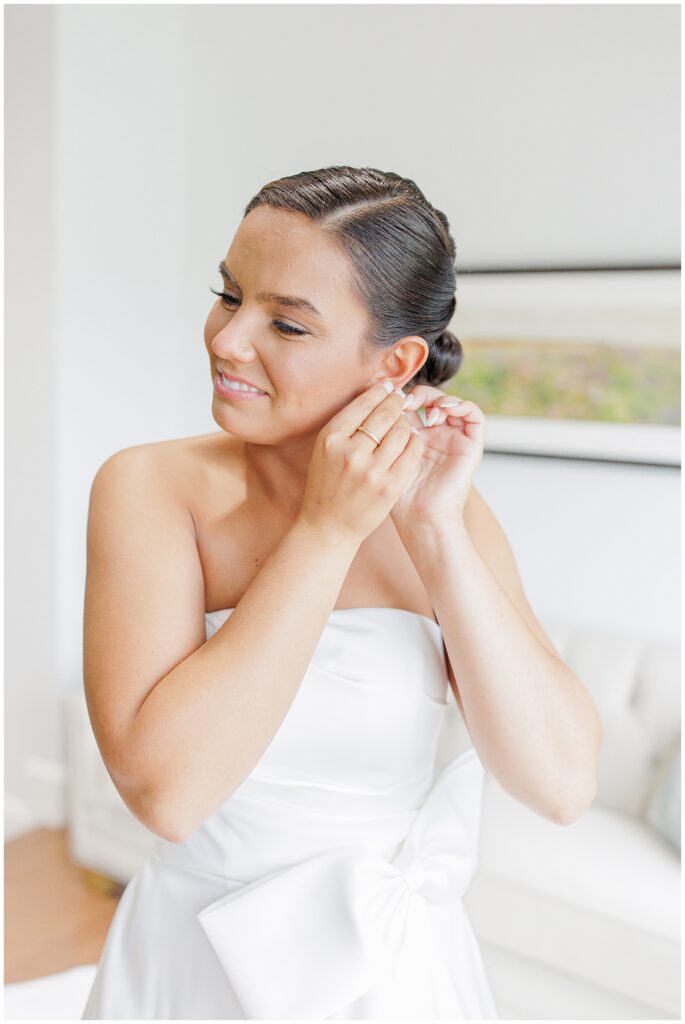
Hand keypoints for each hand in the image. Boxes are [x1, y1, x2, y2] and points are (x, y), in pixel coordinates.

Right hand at [298, 381, 423, 545]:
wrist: (328, 527)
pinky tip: (413, 440)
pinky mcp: (389, 487)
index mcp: (331, 439)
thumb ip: (345, 426)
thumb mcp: (325, 451)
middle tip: (402, 398)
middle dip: (397, 402)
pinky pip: (411, 455)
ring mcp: (371, 471)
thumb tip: (373, 394)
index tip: (388, 387)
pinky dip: (415, 443)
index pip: (362, 404)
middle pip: (385, 414)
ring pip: (402, 432)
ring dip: (407, 423)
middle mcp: (350, 452)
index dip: (379, 392)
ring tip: (406, 422)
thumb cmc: (327, 485)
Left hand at [390, 384, 484, 532]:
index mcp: (415, 437)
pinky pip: (475, 416)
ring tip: (426, 410)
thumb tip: (379, 402)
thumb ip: (386, 432)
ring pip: (453, 403)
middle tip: (406, 401)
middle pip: (432, 400)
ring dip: (440, 398)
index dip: (404, 397)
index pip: (412, 404)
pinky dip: (462, 405)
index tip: (389, 401)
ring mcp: (454, 440)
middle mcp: (436, 436)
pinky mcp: (471, 446)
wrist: (420, 519)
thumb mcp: (386, 457)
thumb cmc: (399, 496)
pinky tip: (444, 410)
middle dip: (420, 394)